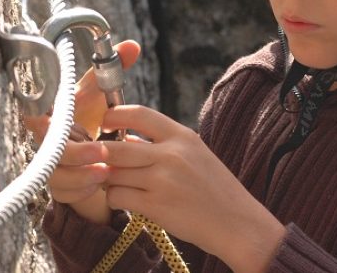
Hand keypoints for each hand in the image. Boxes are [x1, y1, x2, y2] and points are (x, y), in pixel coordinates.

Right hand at [23, 40, 141, 223]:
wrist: (103, 162)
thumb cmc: (97, 124)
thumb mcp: (103, 97)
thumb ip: (113, 72)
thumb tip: (133, 46)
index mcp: (55, 117)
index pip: (36, 116)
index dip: (38, 118)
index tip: (41, 118)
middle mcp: (48, 141)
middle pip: (49, 148)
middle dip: (74, 150)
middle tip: (102, 149)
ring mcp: (52, 165)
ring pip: (55, 173)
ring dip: (81, 172)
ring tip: (106, 169)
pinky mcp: (61, 187)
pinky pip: (64, 192)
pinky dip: (83, 189)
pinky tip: (102, 183)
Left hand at [100, 107, 286, 272]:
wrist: (236, 222)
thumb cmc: (214, 189)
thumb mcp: (195, 154)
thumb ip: (162, 145)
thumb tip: (125, 139)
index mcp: (182, 136)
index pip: (139, 113)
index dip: (114, 115)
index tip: (105, 122)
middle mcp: (171, 154)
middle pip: (116, 148)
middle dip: (101, 155)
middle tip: (100, 161)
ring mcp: (162, 181)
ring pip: (112, 174)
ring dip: (108, 180)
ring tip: (119, 185)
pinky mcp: (155, 206)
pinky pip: (117, 196)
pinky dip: (115, 199)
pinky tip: (127, 202)